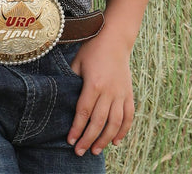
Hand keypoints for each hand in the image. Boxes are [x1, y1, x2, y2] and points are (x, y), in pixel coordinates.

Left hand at [67, 32, 134, 155]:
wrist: (115, 39)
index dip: (77, 128)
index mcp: (94, 83)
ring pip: (115, 123)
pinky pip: (128, 117)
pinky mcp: (129, 93)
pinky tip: (116, 142)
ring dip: (105, 140)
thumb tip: (62, 97)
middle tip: (80, 152)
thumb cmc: (92, 49)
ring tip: (95, 150)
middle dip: (88, 139)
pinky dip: (123, 131)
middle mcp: (109, 91)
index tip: (70, 141)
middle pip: (98, 122)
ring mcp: (121, 93)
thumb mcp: (77, 62)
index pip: (84, 112)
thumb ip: (71, 80)